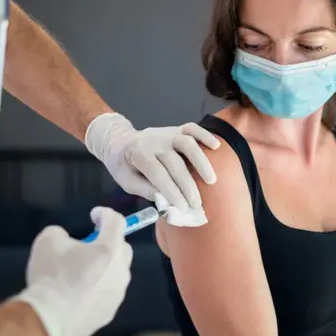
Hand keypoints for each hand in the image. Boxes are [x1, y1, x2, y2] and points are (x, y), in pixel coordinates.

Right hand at [14, 207, 132, 335]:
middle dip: (109, 242)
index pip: (117, 221)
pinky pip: (109, 291)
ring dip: (105, 266)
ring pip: (117, 272)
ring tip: (83, 271)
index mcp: (109, 248)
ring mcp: (118, 292)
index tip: (94, 215)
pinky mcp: (111, 310)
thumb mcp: (48, 240)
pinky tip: (82, 291)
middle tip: (88, 246)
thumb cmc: (51, 275)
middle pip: (123, 248)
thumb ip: (62, 233)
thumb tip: (66, 240)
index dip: (106, 214)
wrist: (50, 317)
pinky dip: (99, 287)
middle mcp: (120, 269)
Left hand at [85, 113, 220, 210]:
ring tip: (211, 180)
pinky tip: (216, 146)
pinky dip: (205, 135)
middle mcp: (153, 141)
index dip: (172, 192)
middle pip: (175, 163)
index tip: (182, 207)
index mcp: (138, 154)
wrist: (120, 141)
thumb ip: (145, 190)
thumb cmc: (124, 165)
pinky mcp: (175, 129)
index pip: (158, 175)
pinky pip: (191, 128)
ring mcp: (165, 133)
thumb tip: (166, 201)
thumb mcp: (126, 181)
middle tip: (196, 203)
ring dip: (201, 162)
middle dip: (187, 186)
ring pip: (187, 143)